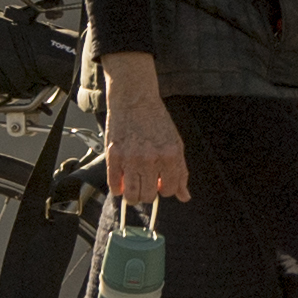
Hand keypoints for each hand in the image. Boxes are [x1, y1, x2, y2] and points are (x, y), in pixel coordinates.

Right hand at [97, 51, 189, 204]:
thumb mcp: (176, 143)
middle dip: (149, 193)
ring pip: (132, 195)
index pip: (170, 190)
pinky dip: (118, 189)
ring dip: (133, 196)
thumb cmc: (157, 121)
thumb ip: (181, 171)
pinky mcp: (113, 155)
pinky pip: (114, 185)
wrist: (135, 100)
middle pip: (149, 196)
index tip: (161, 183)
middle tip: (146, 183)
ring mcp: (131, 158)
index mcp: (170, 155)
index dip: (166, 189)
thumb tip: (185, 197)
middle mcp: (151, 158)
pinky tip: (122, 181)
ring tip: (134, 186)